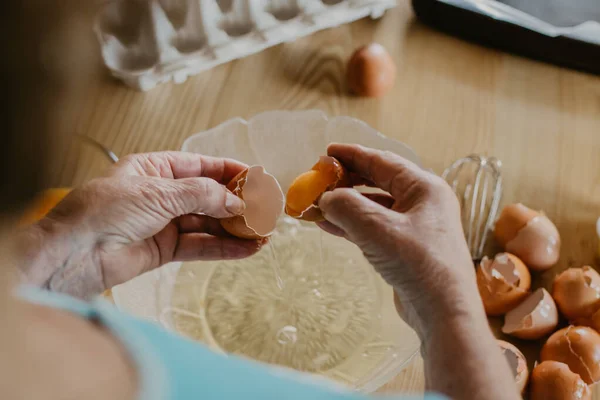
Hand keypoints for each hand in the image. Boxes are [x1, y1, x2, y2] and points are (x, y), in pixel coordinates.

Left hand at [20, 152, 264, 298]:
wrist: (75, 254)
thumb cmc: (105, 211)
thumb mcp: (158, 192)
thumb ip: (202, 195)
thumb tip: (237, 200)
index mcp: (154, 168)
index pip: (200, 166)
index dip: (229, 171)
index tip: (256, 177)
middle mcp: (161, 194)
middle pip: (208, 196)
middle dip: (237, 203)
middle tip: (265, 210)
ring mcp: (164, 223)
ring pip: (208, 223)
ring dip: (235, 229)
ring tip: (263, 233)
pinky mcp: (165, 249)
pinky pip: (201, 246)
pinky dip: (224, 248)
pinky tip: (248, 249)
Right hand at [317, 144, 518, 399]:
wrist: (443, 312)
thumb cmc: (417, 262)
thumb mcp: (376, 229)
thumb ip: (346, 206)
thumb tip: (324, 198)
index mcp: (424, 187)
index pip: (382, 161)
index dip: (352, 155)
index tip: (326, 153)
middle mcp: (422, 202)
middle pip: (377, 182)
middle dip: (346, 181)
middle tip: (318, 181)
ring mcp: (415, 226)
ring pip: (373, 206)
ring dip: (345, 206)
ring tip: (316, 206)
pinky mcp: (407, 247)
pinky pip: (374, 228)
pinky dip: (351, 225)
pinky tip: (328, 226)